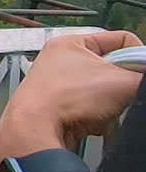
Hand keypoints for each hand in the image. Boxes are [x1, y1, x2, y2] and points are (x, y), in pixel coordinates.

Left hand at [0, 31, 142, 161]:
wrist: (36, 132)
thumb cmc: (70, 98)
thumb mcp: (123, 82)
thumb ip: (143, 76)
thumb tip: (141, 82)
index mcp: (71, 43)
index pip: (122, 39)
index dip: (138, 56)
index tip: (142, 74)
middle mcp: (60, 62)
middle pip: (112, 69)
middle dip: (123, 85)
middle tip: (124, 94)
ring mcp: (57, 87)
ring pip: (103, 92)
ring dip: (112, 105)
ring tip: (106, 112)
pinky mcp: (57, 111)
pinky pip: (92, 111)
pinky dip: (99, 119)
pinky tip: (96, 125)